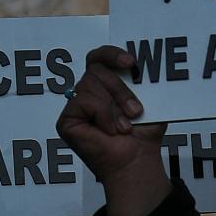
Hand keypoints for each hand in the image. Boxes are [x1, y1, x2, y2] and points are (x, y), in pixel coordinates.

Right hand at [59, 46, 169, 215]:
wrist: (137, 161)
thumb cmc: (143, 135)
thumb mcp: (149, 101)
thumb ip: (141, 80)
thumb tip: (140, 63)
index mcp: (104, 85)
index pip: (99, 57)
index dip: (111, 54)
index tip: (130, 62)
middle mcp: (86, 93)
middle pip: (96, 69)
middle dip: (120, 88)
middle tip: (136, 110)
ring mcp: (75, 106)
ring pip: (90, 83)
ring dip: (113, 105)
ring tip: (125, 125)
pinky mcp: (66, 120)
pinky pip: (83, 101)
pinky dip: (102, 115)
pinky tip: (109, 131)